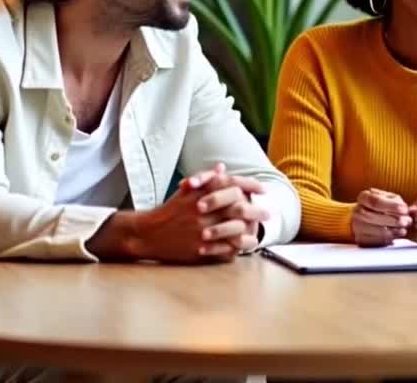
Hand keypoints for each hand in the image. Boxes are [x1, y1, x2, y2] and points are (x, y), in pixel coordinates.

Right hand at [86, 163, 266, 263]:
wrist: (148, 233)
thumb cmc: (170, 210)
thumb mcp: (187, 191)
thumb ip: (206, 180)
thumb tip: (223, 168)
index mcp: (201, 195)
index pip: (233, 186)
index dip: (251, 187)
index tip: (264, 190)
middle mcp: (203, 212)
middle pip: (238, 209)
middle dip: (256, 211)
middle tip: (268, 213)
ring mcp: (201, 232)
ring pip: (234, 232)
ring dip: (249, 233)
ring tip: (259, 234)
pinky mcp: (198, 249)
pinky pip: (223, 250)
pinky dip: (235, 249)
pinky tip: (243, 247)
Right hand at [351, 188, 410, 246]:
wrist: (367, 218)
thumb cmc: (382, 207)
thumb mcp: (389, 198)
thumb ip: (396, 202)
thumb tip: (404, 210)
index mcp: (364, 197)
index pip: (375, 201)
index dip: (391, 206)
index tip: (404, 210)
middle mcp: (357, 211)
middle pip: (373, 217)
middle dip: (393, 220)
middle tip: (406, 222)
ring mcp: (356, 225)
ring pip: (374, 230)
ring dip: (391, 232)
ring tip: (402, 230)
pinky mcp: (360, 239)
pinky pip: (374, 241)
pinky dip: (386, 239)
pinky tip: (395, 236)